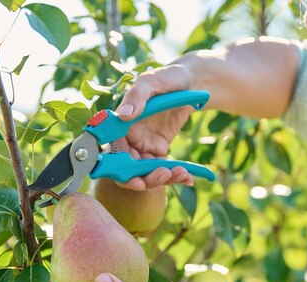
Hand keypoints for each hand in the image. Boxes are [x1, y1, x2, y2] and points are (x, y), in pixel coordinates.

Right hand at [115, 64, 197, 190]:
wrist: (191, 81)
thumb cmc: (168, 76)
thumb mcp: (152, 81)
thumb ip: (137, 96)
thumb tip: (123, 115)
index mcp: (121, 123)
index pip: (115, 152)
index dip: (122, 170)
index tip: (138, 180)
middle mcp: (129, 137)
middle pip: (130, 168)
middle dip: (147, 177)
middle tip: (166, 175)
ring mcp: (143, 145)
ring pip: (147, 172)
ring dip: (164, 177)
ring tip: (182, 173)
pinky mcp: (158, 149)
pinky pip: (163, 167)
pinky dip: (175, 175)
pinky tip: (189, 176)